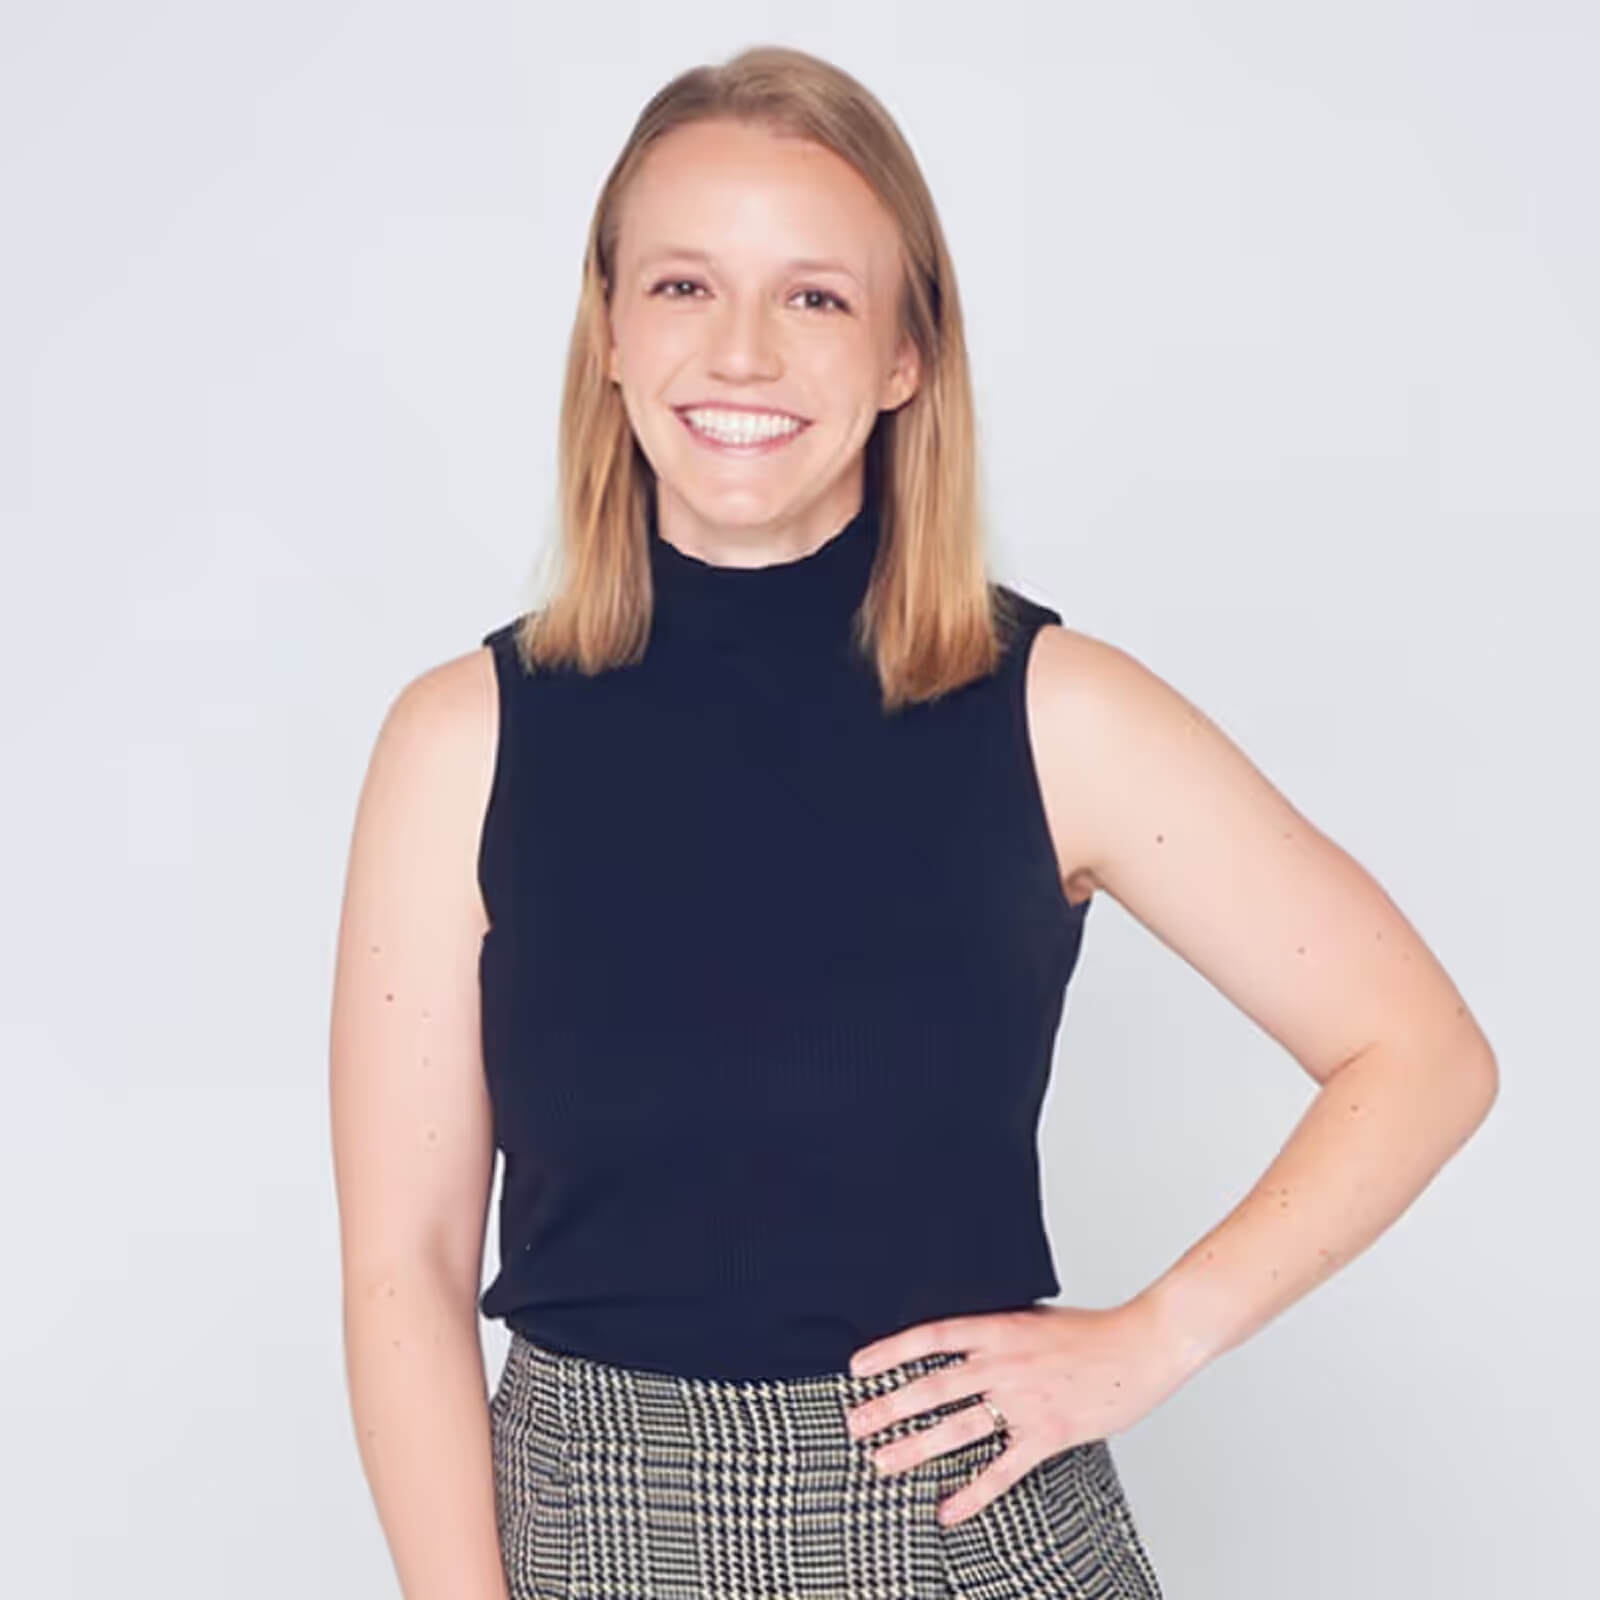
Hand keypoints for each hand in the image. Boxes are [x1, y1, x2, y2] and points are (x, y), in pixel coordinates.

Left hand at [841, 1300, 1190, 1526]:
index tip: (857, 1368)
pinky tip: (946, 1510)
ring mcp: (1025, 1401)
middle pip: (934, 1386)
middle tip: (854, 1425)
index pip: (932, 1336)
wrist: (1141, 1345)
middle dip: (890, 1407)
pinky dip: (973, 1493)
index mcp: (999, 1329)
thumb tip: (955, 1342)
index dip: (891, 1352)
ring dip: (916, 1448)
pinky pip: (1003, 1469)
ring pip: (959, 1427)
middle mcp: (1005, 1364)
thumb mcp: (1032, 1319)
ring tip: (882, 1464)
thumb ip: (994, 1333)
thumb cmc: (1089, 1333)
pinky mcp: (1048, 1435)